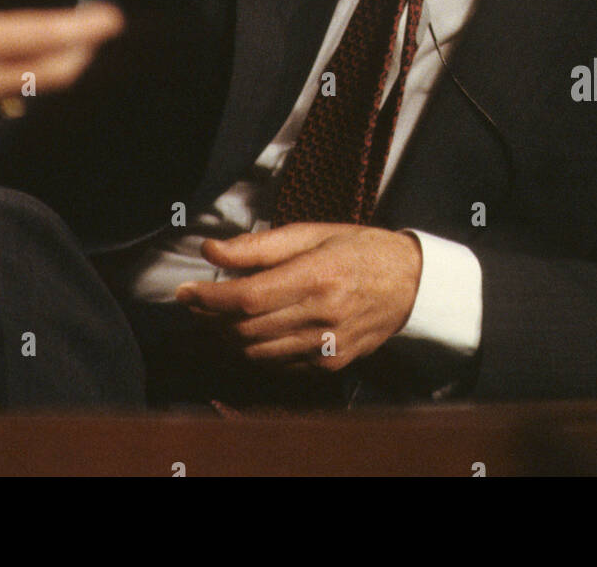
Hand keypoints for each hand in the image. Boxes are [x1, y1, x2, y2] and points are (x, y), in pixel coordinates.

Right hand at [0, 0, 123, 165]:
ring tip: (68, 47)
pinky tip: (11, 69)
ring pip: (27, 91)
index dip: (84, 28)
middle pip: (50, 73)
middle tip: (101, 31)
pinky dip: (21, 82)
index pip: (45, 38)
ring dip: (54, 68)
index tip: (113, 19)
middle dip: (81, 52)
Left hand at [175, 223, 422, 372]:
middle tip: (196, 301)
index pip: (247, 297)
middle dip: (212, 317)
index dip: (209, 298)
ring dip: (230, 336)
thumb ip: (259, 245)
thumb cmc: (360, 249)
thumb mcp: (312, 232)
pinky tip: (255, 329)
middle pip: (247, 328)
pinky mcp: (331, 363)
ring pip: (257, 352)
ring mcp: (327, 345)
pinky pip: (279, 363)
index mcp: (317, 275)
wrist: (412, 283)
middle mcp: (322, 315)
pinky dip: (258, 349)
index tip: (184, 292)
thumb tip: (212, 250)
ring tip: (219, 315)